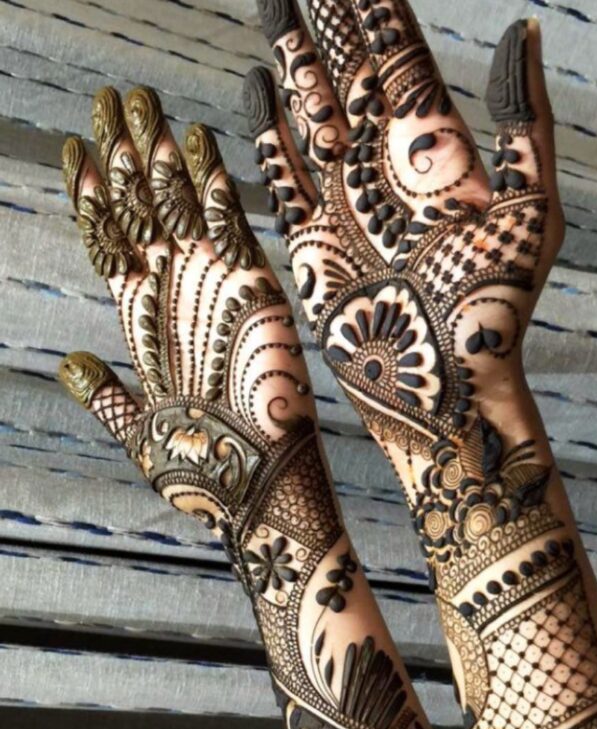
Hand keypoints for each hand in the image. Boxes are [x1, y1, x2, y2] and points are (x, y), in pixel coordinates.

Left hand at [59, 86, 314, 559]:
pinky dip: (211, 184)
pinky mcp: (254, 290)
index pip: (109, 242)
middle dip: (121, 152)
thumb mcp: (138, 432)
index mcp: (142, 321)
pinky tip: (192, 141)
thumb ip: (105, 397)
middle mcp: (175, 293)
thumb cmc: (201, 471)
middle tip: (108, 100)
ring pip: (177, 205)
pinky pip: (229, 225)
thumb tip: (70, 366)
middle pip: (139, 208)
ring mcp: (213, 287)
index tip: (71, 149)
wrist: (254, 489)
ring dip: (156, 153)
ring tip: (136, 104)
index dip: (89, 195)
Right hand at [246, 5, 562, 502]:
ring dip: (291, 60)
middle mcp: (385, 169)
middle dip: (324, 21)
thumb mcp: (531, 212)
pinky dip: (265, 130)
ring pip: (310, 111)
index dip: (374, 9)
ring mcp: (343, 201)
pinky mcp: (309, 239)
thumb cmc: (495, 310)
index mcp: (437, 154)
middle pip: (349, 74)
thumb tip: (524, 33)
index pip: (399, 60)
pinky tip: (255, 84)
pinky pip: (280, 172)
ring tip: (270, 3)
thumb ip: (525, 124)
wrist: (443, 386)